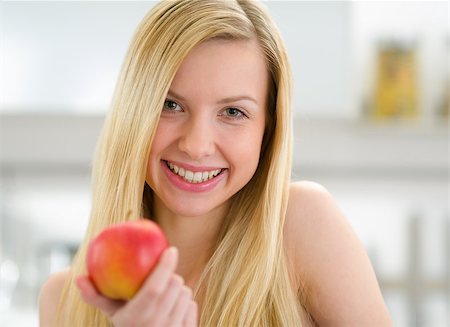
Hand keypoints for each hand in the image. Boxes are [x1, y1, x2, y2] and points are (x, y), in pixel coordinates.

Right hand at [76, 247, 197, 326]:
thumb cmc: (126, 323)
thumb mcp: (111, 312)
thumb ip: (95, 295)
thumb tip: (78, 278)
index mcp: (137, 318)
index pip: (155, 288)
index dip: (165, 266)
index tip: (171, 249)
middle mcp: (157, 326)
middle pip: (175, 286)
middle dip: (172, 275)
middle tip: (165, 274)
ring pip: (186, 294)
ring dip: (178, 289)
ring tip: (166, 293)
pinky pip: (192, 306)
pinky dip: (185, 302)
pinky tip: (175, 305)